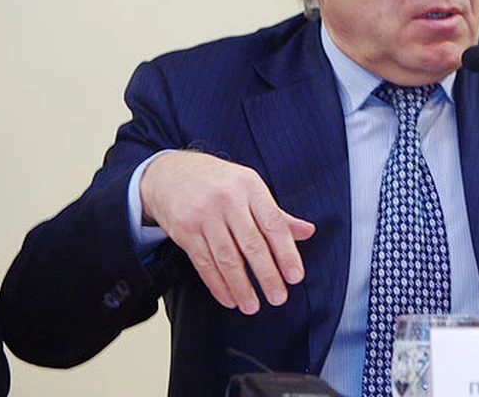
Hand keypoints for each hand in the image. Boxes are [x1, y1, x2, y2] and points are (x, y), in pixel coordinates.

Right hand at [139, 151, 315, 313]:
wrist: (170, 172)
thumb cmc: (218, 182)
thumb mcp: (250, 188)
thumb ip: (277, 214)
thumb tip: (308, 231)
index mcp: (250, 187)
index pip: (273, 224)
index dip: (286, 253)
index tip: (295, 276)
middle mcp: (228, 199)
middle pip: (252, 244)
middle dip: (267, 275)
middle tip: (278, 298)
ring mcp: (204, 215)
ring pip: (227, 258)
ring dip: (241, 287)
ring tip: (253, 306)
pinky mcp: (184, 231)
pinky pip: (204, 263)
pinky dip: (218, 285)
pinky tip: (229, 298)